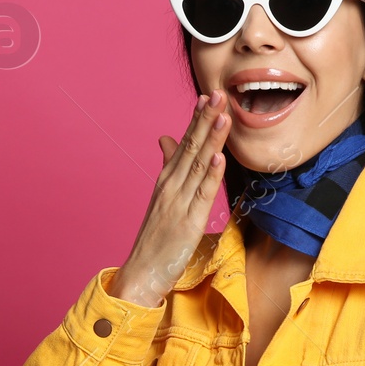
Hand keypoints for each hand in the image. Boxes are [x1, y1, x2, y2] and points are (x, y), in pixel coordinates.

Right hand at [109, 90, 231, 307]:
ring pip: (198, 166)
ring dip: (211, 140)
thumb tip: (167, 138)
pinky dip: (211, 175)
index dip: (198, 119)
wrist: (141, 272)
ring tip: (223, 116)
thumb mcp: (162, 197)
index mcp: (167, 180)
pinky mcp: (189, 223)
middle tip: (219, 93)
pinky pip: (202, 195)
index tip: (209, 95)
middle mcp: (171, 186)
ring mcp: (179, 203)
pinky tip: (219, 157)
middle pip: (191, 147)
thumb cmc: (155, 237)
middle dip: (206, 120)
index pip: (184, 143)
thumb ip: (169, 166)